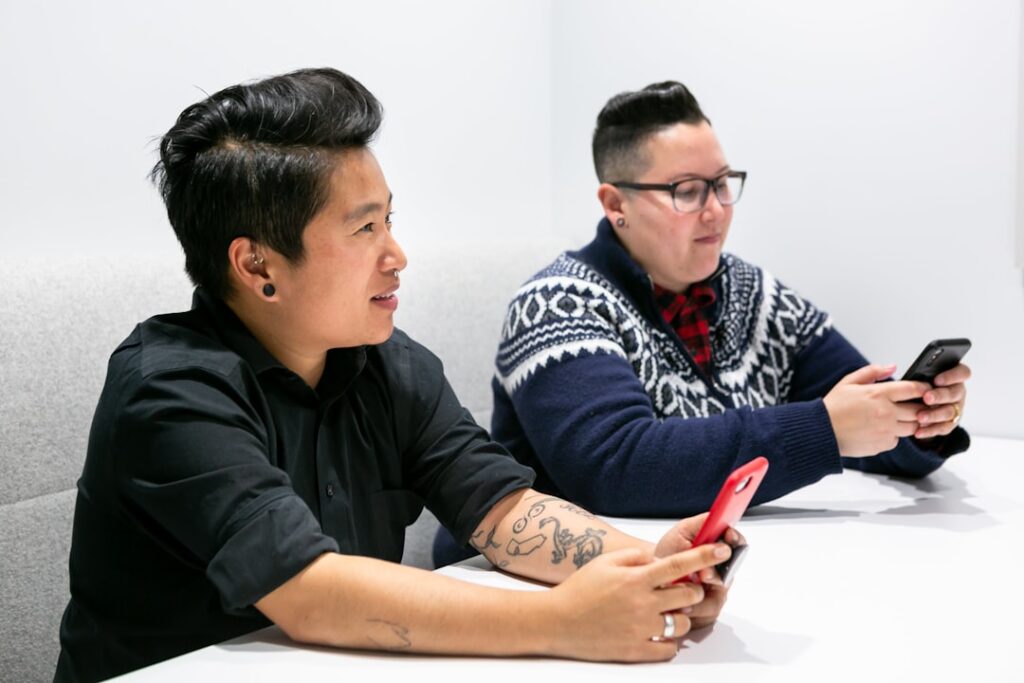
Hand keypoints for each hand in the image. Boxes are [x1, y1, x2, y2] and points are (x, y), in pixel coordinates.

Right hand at [545, 543, 730, 661]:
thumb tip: (658, 559)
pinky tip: (658, 633)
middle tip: (682, 588)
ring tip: (666, 612)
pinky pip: (668, 649)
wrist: (555, 621)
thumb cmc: (579, 589)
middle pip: (688, 594)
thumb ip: (635, 557)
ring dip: (681, 616)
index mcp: (636, 578)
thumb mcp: (604, 562)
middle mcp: (643, 604)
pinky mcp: (636, 651)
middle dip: (692, 589)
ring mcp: (641, 629)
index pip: (680, 564)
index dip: (705, 556)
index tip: (722, 550)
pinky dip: (669, 641)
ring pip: (683, 624)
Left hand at [653, 514, 742, 628]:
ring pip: (716, 599)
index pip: (737, 544)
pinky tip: (680, 607)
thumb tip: (719, 518)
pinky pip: (705, 615)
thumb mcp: (682, 531)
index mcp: (719, 552)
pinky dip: (692, 611)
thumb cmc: (669, 552)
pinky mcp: (706, 612)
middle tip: (703, 574)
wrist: (652, 573)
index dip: (735, 541)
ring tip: (684, 594)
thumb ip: (702, 523)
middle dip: (715, 575)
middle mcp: (722, 574)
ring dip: (700, 597)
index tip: (727, 538)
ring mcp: (715, 594)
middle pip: (728, 576)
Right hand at [823, 364, 928, 456]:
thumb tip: (892, 366)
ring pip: (912, 427)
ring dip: (909, 422)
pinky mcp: (882, 444)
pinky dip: (893, 436)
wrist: (821, 431)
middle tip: (915, 406)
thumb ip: (872, 372)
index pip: (913, 389)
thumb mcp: (848, 382)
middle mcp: (886, 412)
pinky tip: (881, 430)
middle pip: (919, 410)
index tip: (925, 389)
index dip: (923, 388)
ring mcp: (886, 430)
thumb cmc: (833, 407)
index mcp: (879, 394)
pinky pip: (897, 440)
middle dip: (920, 407)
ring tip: (896, 418)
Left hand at [913, 363, 969, 438]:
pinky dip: (930, 430)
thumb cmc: (920, 385)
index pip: (962, 373)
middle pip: (954, 394)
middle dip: (939, 396)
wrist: (917, 403)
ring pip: (949, 412)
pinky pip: (943, 428)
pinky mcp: (950, 423)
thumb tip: (898, 369)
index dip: (952, 376)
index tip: (937, 380)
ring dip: (934, 415)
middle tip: (927, 398)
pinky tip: (919, 431)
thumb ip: (920, 372)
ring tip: (920, 417)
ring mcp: (956, 408)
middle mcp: (958, 392)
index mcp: (955, 376)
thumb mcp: (921, 375)